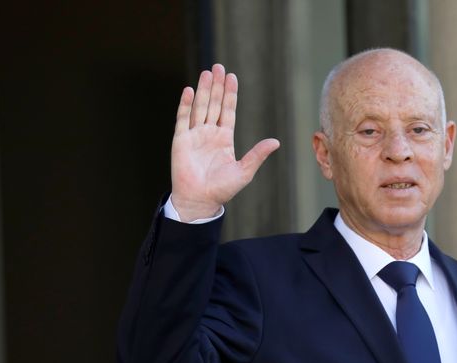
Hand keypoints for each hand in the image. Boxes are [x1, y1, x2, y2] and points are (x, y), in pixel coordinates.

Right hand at [171, 64, 279, 221]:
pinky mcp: (180, 141)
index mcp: (224, 139)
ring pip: (200, 107)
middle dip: (217, 86)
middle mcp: (209, 134)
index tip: (232, 76)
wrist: (200, 200)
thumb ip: (257, 154)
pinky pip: (183, 119)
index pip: (228, 111)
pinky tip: (189, 91)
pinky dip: (185, 105)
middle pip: (214, 104)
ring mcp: (194, 136)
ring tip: (207, 73)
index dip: (230, 94)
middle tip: (218, 67)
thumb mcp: (244, 171)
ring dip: (203, 90)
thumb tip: (276, 142)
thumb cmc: (222, 189)